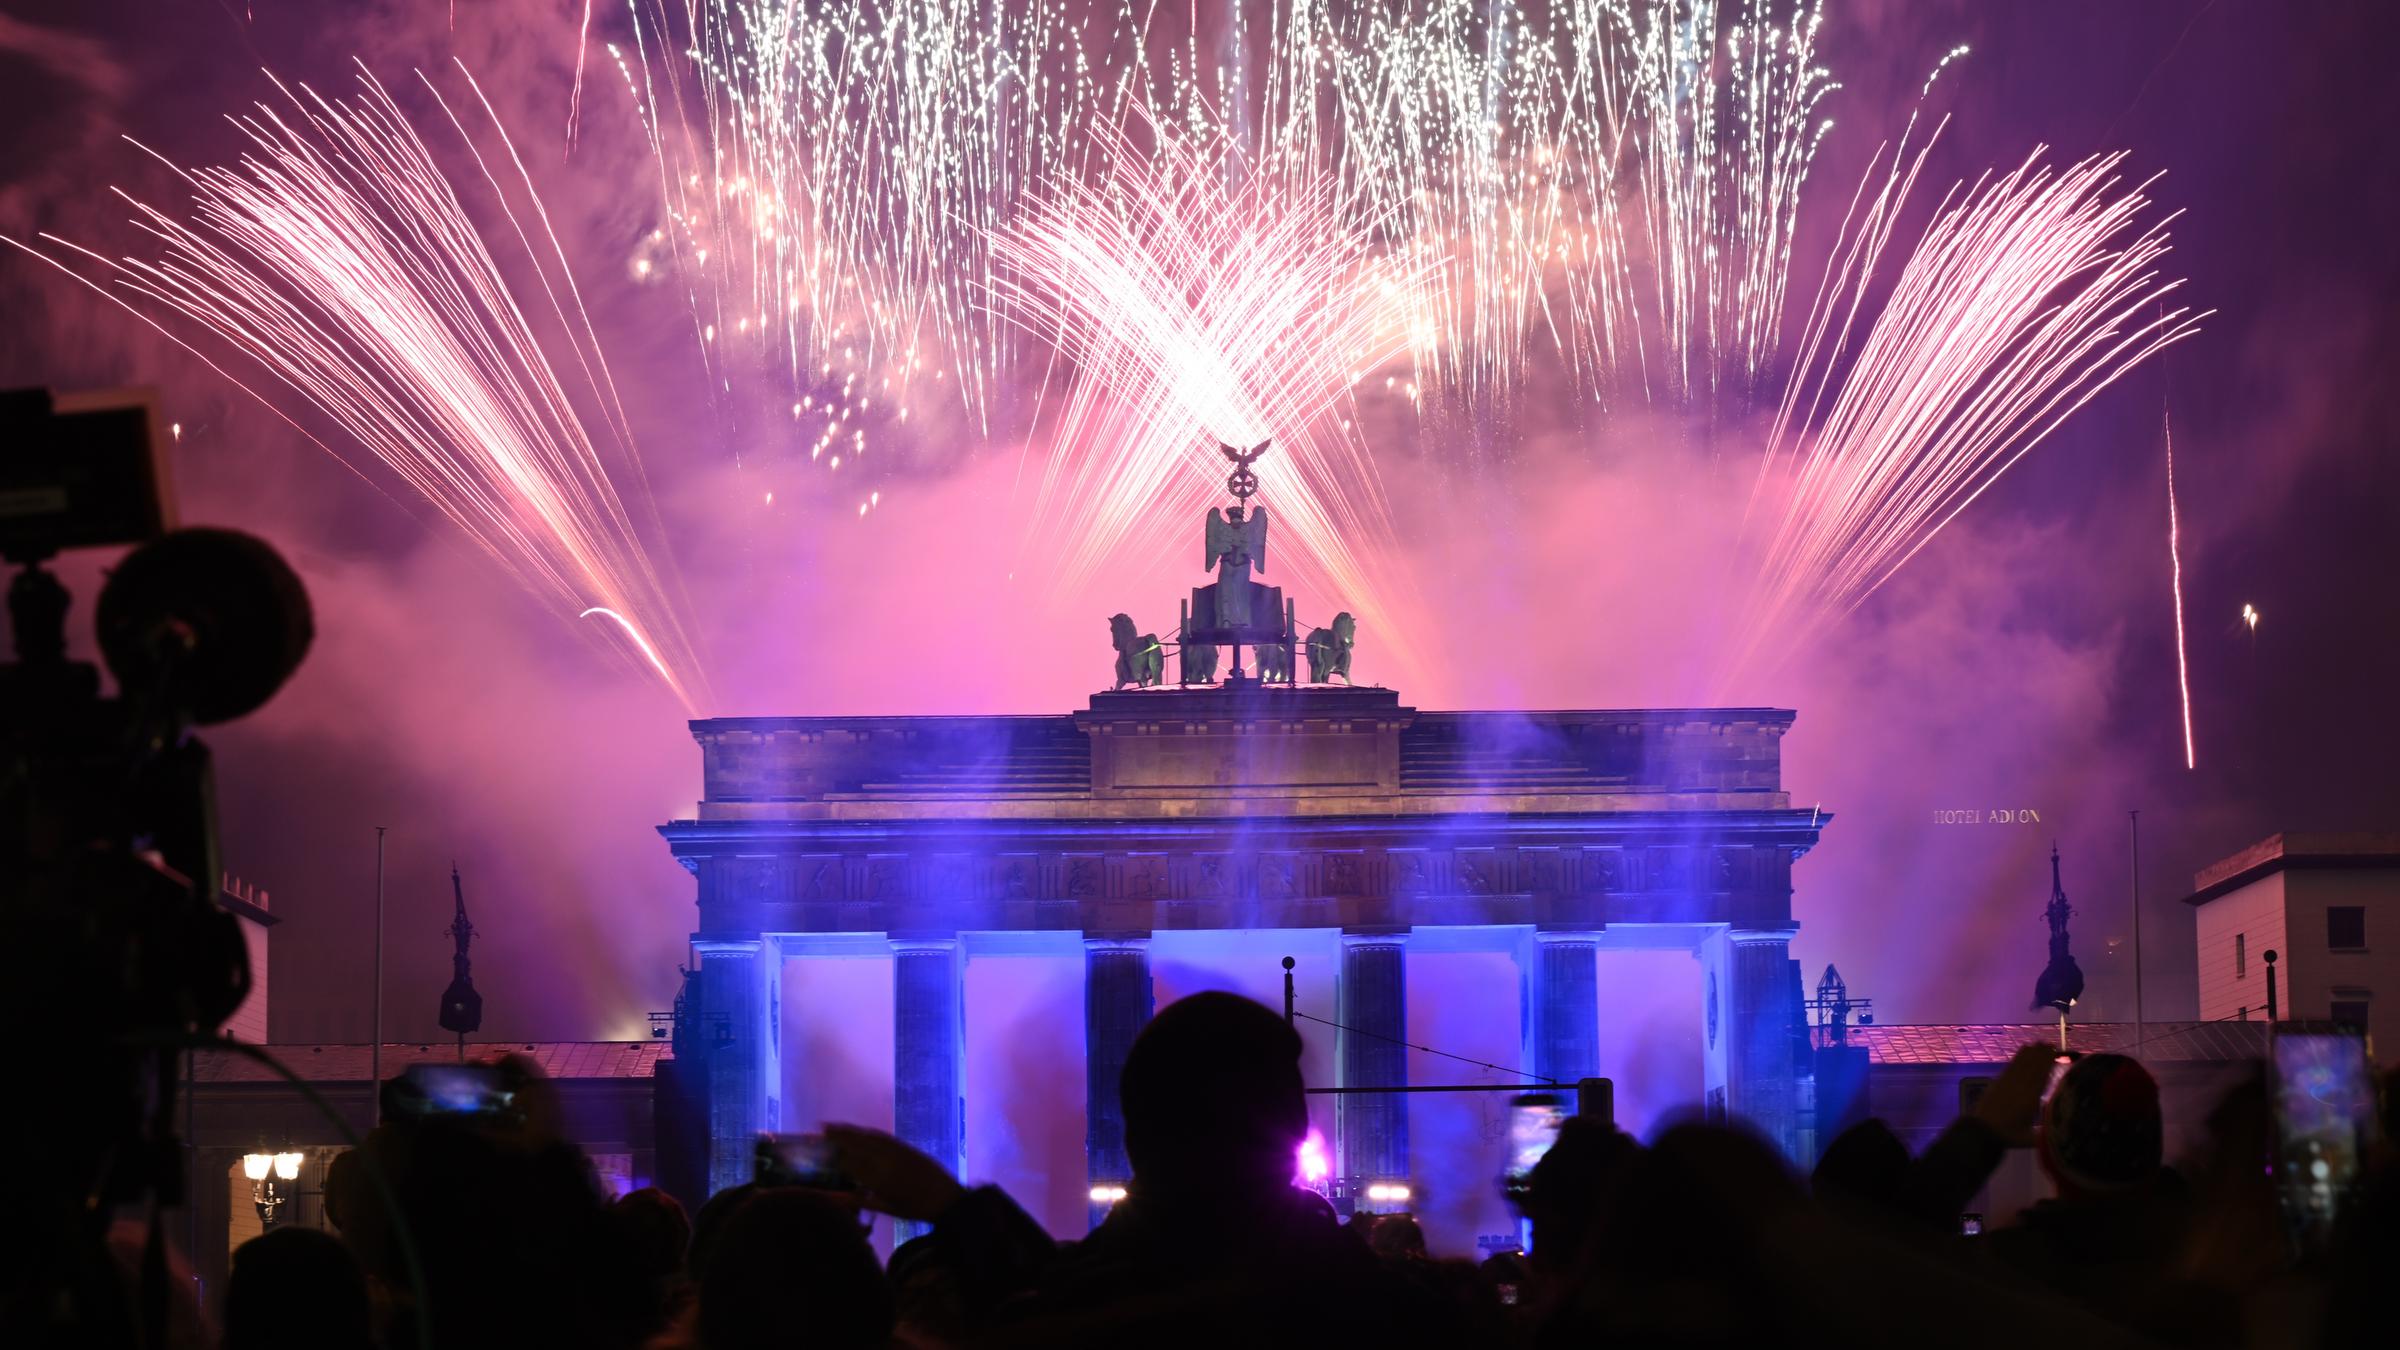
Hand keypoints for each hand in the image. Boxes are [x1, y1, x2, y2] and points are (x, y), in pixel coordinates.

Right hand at [823, 1123, 965, 1221]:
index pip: (851, 1164)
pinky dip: (868, 1132)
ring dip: (849, 1130)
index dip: (834, 1156)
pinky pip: (883, 1136)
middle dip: (837, 1137)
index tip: (819, 1151)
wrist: (945, 1199)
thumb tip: (841, 1197)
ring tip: (832, 1125)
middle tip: (820, 1130)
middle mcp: (885, 1162)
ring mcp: (896, 1152)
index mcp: (879, 1180)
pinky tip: (860, 1131)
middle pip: (857, 1145)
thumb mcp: (887, 1209)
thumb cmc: (914, 1209)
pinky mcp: (906, 1146)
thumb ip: (863, 1201)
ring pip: (868, 1138)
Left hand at [1974, 1043, 2057, 1146]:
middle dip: (2042, 1055)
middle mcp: (2020, 1086)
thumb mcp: (2030, 1137)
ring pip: (2022, 1063)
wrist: (1982, 1130)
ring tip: (2041, 1043)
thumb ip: (2045, 1133)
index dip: (2049, 1064)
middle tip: (2052, 1045)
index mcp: (2030, 1098)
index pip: (2042, 1076)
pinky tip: (2025, 1050)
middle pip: (2033, 1066)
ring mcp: (2007, 1081)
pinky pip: (2012, 1065)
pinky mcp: (1998, 1081)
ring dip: (2032, 1053)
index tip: (2058, 1054)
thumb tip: (2060, 1130)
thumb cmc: (2008, 1135)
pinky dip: (2020, 1056)